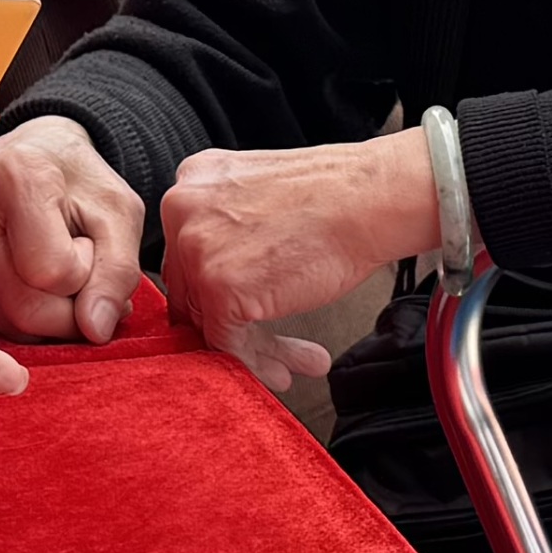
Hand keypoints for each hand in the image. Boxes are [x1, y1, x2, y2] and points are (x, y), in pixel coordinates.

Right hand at [0, 116, 144, 341]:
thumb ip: (118, 270)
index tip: (82, 239)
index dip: (86, 269)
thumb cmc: (76, 182)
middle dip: (72, 305)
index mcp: (13, 177)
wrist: (27, 158)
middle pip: (28, 309)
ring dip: (50, 314)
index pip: (54, 272)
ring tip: (52, 266)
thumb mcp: (118, 212)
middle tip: (76, 261)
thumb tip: (95, 330)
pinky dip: (25, 315)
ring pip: (11, 325)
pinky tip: (29, 280)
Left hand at [155, 134, 437, 388]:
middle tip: (257, 345)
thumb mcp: (259, 193)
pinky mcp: (218, 288)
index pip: (184, 253)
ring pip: (207, 319)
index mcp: (192, 182)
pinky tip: (285, 370)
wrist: (368, 199)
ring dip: (247, 349)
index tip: (237, 316)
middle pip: (190, 288)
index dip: (211, 292)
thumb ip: (229, 225)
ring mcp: (196, 249)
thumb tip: (226, 274)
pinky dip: (255, 363)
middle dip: (226, 324)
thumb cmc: (335, 196)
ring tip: (282, 367)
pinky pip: (226, 343)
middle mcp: (182, 210)